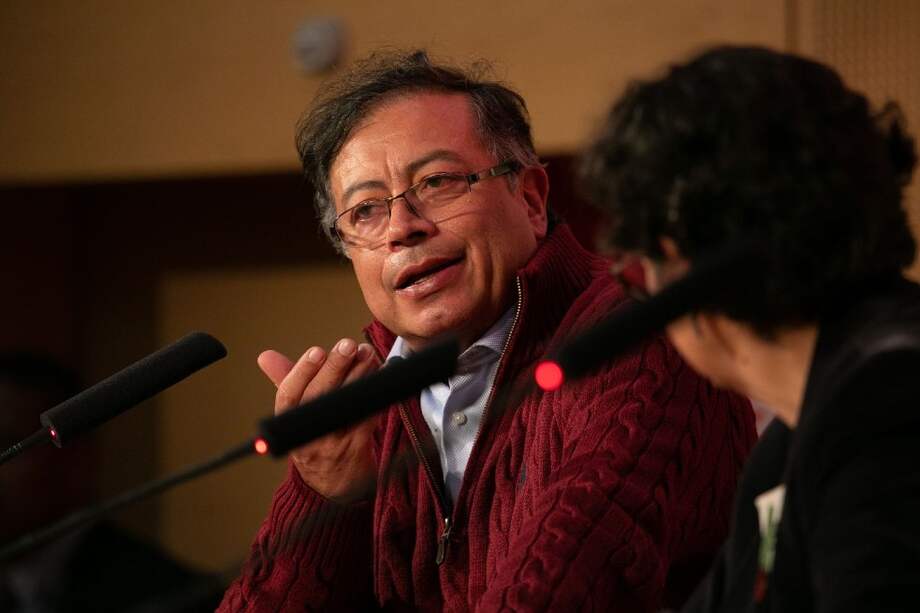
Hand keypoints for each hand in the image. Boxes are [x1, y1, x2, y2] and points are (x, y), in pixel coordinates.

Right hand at [258, 338, 379, 501]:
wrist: (332, 488)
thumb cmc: (314, 442)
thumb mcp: (296, 415)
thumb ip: (287, 382)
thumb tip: (266, 357)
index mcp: (289, 424)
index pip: (288, 396)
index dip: (301, 372)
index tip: (317, 350)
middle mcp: (307, 436)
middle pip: (317, 398)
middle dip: (334, 368)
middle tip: (348, 345)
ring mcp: (332, 445)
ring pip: (345, 406)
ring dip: (359, 377)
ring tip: (368, 355)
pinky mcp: (356, 450)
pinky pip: (367, 420)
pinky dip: (374, 398)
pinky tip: (380, 379)